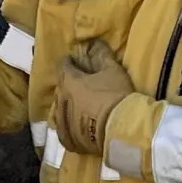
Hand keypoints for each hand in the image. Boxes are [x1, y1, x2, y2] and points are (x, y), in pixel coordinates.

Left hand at [51, 38, 135, 155]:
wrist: (120, 129)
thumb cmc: (116, 95)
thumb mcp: (112, 70)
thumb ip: (102, 55)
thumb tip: (94, 42)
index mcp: (69, 82)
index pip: (63, 66)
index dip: (69, 62)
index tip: (74, 61)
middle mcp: (61, 101)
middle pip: (62, 89)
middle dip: (69, 85)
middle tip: (80, 84)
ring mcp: (63, 122)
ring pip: (61, 110)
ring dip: (68, 105)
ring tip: (78, 105)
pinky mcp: (69, 139)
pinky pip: (64, 131)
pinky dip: (68, 126)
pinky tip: (74, 126)